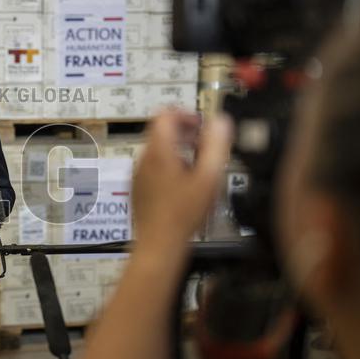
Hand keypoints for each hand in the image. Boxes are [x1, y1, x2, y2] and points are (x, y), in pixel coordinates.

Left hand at [133, 111, 232, 254]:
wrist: (159, 244)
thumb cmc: (183, 214)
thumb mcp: (208, 178)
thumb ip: (216, 146)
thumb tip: (221, 122)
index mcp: (158, 152)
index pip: (164, 115)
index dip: (186, 114)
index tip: (202, 125)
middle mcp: (143, 160)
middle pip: (161, 131)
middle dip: (185, 133)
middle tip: (205, 145)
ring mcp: (138, 174)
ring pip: (157, 150)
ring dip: (179, 150)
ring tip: (199, 166)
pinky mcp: (138, 188)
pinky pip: (153, 167)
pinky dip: (169, 166)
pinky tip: (184, 184)